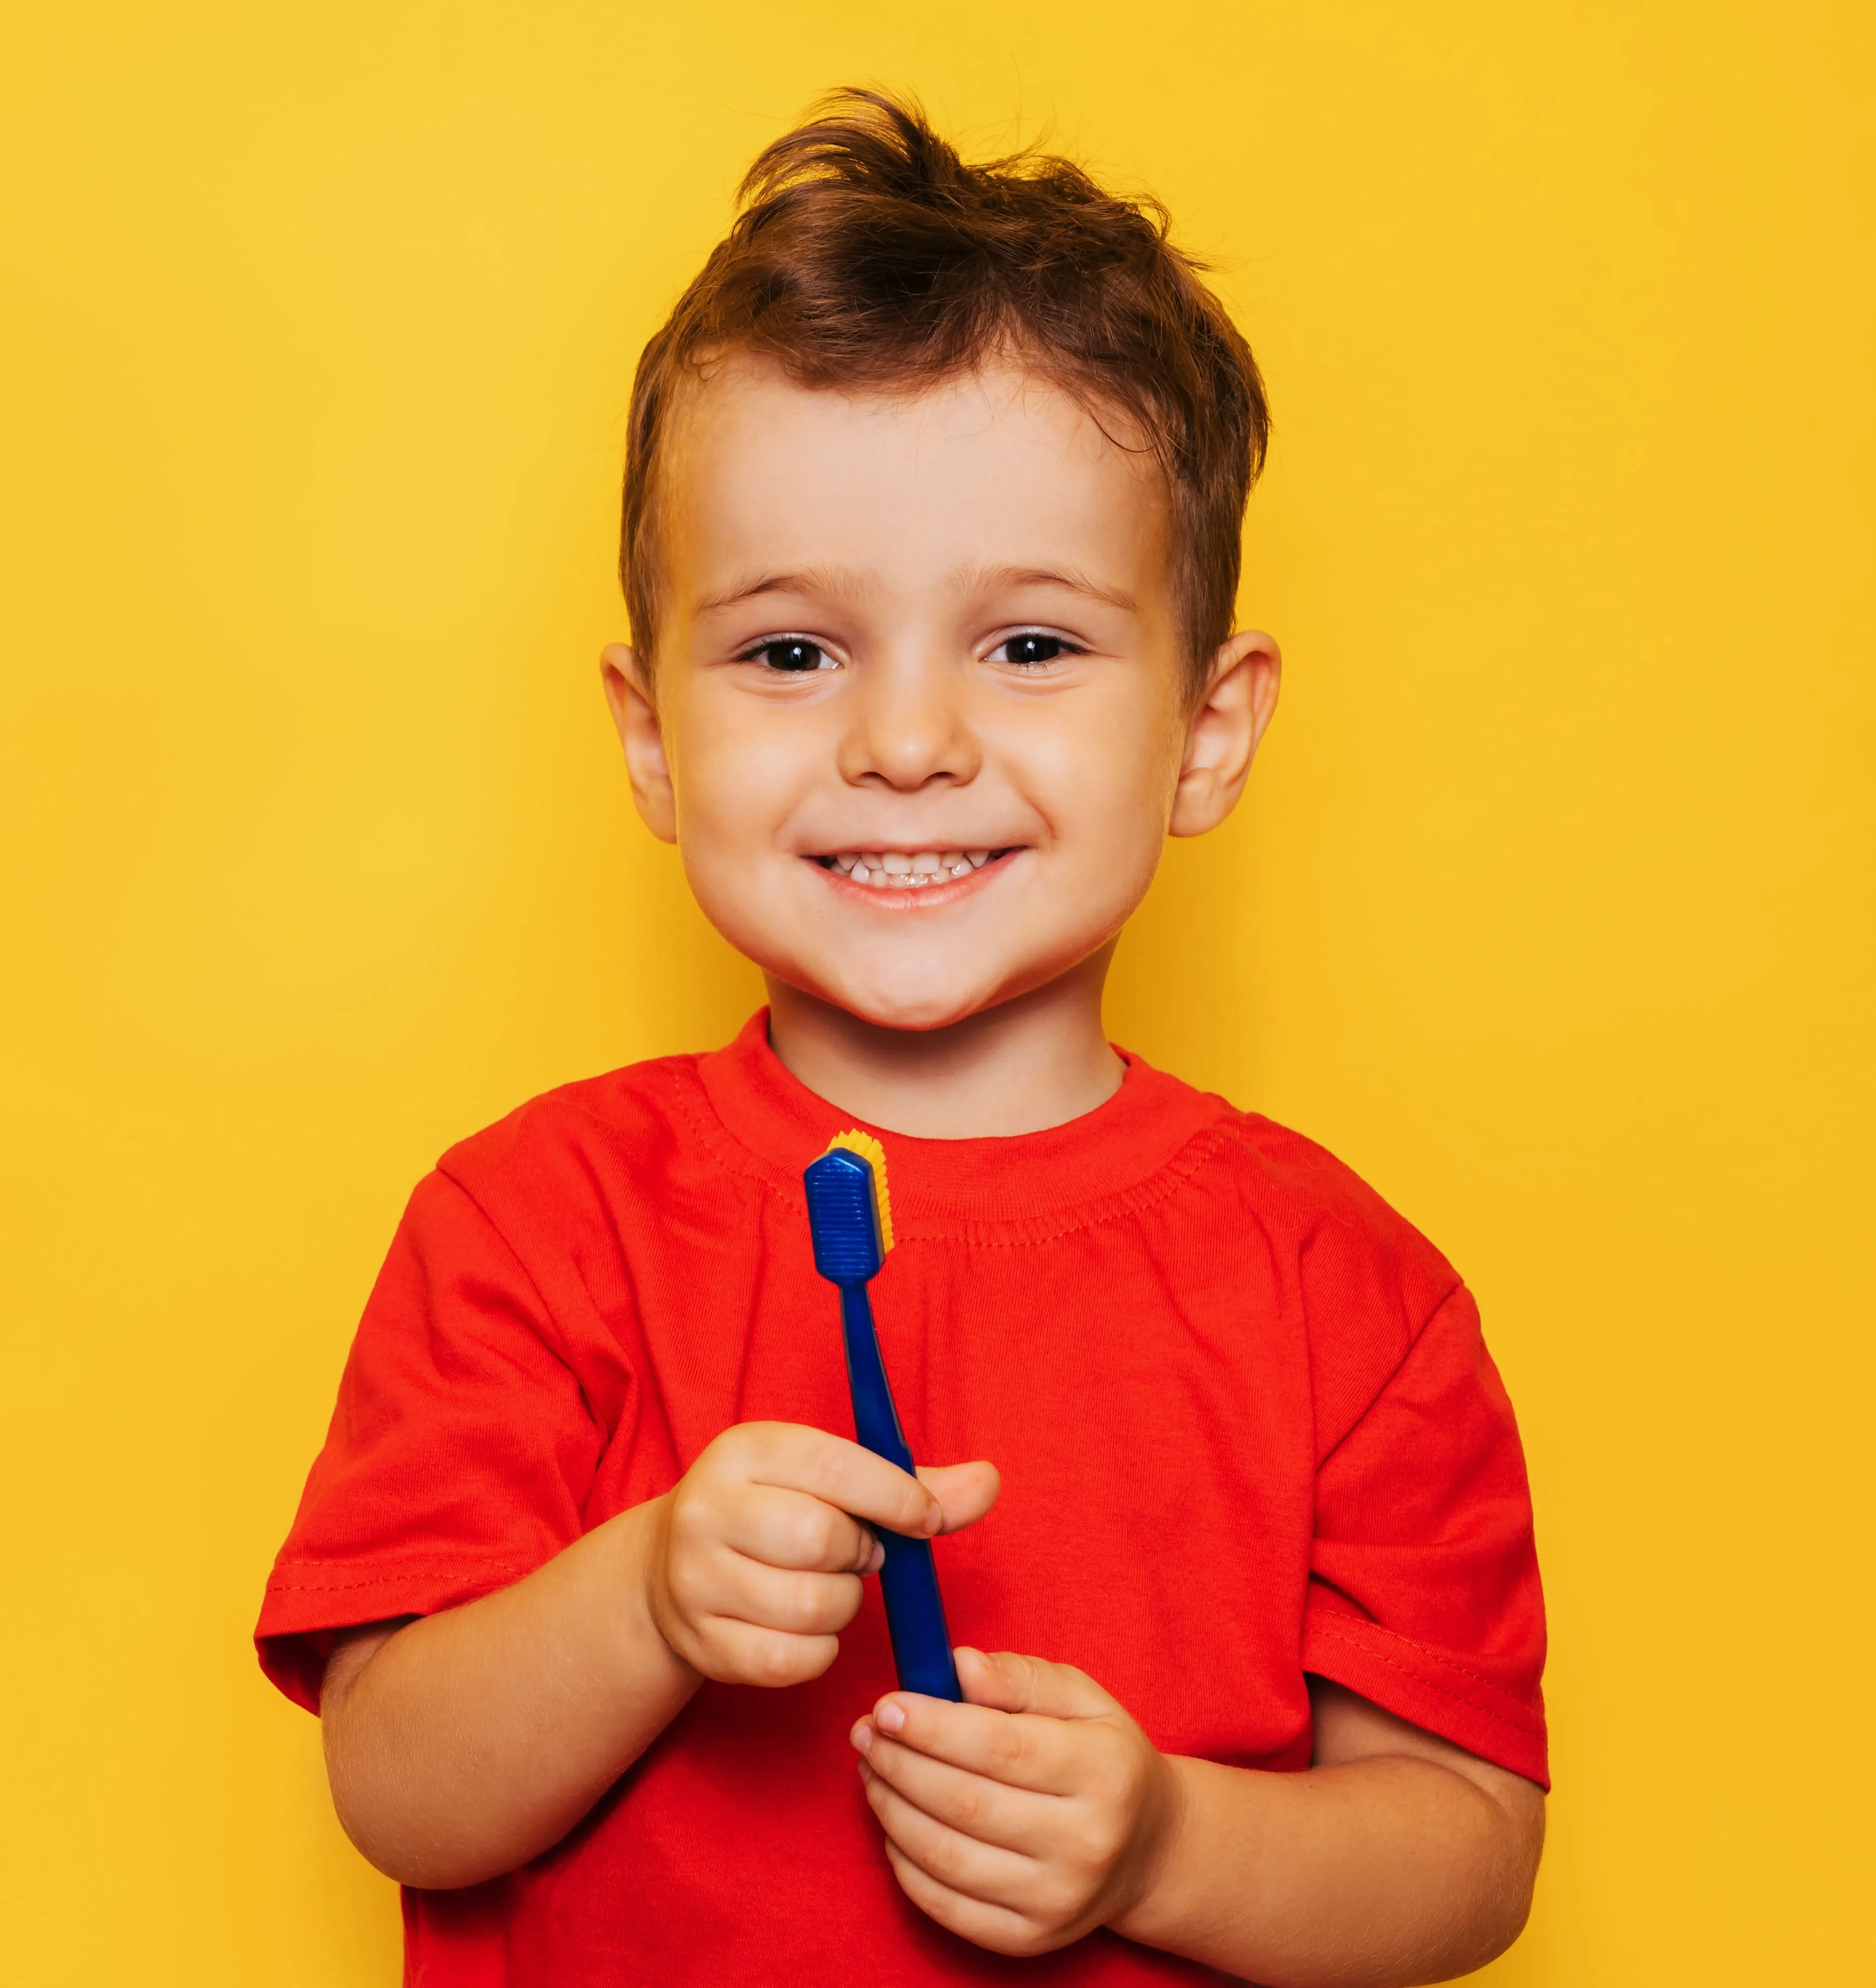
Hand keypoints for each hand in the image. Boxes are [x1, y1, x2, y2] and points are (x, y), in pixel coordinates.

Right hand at [645, 1421, 997, 1688]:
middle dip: (862, 1554)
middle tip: (861, 1554)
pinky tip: (809, 1627)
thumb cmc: (776, 1511)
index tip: (925, 1520)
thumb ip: (911, 1484)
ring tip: (829, 1585)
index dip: (897, 1498)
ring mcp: (696, 1579)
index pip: (835, 1466)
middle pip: (821, 1539)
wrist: (668, 1567)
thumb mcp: (830, 1478)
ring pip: (811, 1605)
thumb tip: (989, 1481)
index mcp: (747, 1448)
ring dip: (843, 1604)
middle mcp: (709, 1508)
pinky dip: (820, 1651)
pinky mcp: (703, 1641)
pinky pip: (792, 1660)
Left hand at [850, 1647, 1181, 1955]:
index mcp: (1102, 1772)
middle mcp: (1085, 1844)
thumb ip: (1018, 1676)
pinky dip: (904, 1862)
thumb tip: (958, 1665)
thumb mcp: (1080, 1697)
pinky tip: (893, 1822)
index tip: (888, 1705)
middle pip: (965, 1803)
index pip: (1000, 1748)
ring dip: (891, 1808)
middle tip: (868, 1733)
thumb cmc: (1101, 1757)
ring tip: (872, 1769)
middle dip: (900, 1763)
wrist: (1146, 1848)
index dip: (933, 1726)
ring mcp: (1056, 1901)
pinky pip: (945, 1906)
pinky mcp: (1028, 1941)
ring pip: (946, 1856)